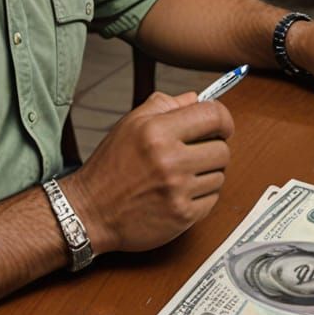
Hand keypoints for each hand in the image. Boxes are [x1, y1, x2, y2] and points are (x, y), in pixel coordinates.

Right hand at [61, 91, 232, 256]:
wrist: (90, 212)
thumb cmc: (110, 167)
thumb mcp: (130, 124)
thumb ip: (164, 105)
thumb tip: (195, 98)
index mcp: (157, 131)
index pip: (213, 115)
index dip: (223, 119)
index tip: (221, 126)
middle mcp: (169, 160)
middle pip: (222, 149)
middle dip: (213, 149)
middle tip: (196, 153)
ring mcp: (177, 190)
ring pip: (220, 176)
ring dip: (206, 175)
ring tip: (182, 175)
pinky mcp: (182, 216)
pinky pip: (213, 200)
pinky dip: (201, 197)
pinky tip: (180, 193)